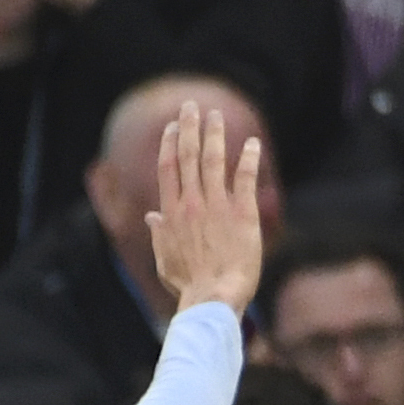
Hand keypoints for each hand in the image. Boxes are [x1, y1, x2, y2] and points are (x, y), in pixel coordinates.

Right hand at [147, 101, 264, 314]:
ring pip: (214, 160)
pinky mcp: (243, 214)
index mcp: (172, 213)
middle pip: (189, 156)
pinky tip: (252, 144)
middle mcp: (192, 203)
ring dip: (215, 134)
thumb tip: (151, 216)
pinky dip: (248, 158)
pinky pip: (245, 179)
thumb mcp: (165, 261)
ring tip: (216, 116)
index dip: (171, 143)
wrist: (213, 298)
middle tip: (192, 106)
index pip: (169, 168)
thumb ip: (160, 235)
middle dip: (190, 127)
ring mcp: (217, 206)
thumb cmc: (189, 286)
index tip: (174, 127)